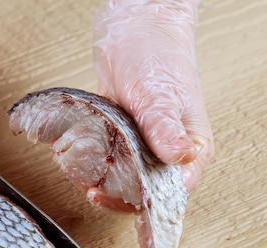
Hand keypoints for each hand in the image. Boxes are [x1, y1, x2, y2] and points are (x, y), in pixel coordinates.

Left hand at [93, 0, 212, 189]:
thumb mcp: (159, 94)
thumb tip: (180, 158)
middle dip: (114, 192)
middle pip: (143, 192)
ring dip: (97, 176)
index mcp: (190, 147)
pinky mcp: (123, 136)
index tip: (117, 198)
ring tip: (79, 166)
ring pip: (120, 179)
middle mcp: (168, 152)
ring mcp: (144, 145)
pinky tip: (76, 153)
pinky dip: (90, 160)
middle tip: (92, 187)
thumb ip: (165, 129)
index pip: (171, 193)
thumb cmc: (158, 54)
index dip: (144, 203)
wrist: (135, 26)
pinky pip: (106, 159)